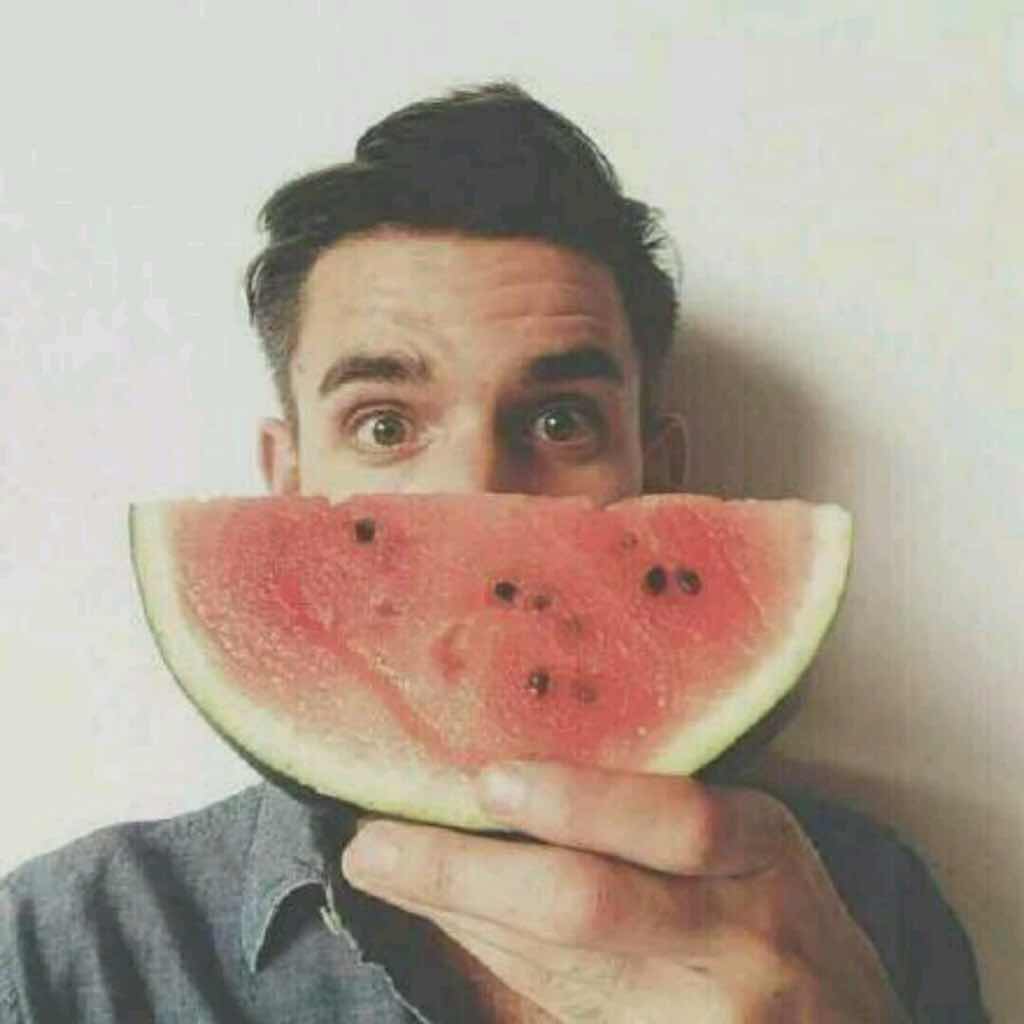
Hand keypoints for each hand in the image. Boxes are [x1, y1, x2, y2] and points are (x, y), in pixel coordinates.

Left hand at [341, 762, 909, 1022]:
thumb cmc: (774, 911)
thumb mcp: (748, 847)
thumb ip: (652, 818)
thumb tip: (509, 774)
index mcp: (765, 852)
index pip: (678, 821)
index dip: (580, 800)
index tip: (486, 777)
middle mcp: (745, 938)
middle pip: (594, 905)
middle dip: (469, 872)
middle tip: (375, 841)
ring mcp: (712, 1017)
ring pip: (559, 972)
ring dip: (459, 920)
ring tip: (387, 870)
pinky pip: (557, 1017)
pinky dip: (491, 973)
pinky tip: (444, 932)